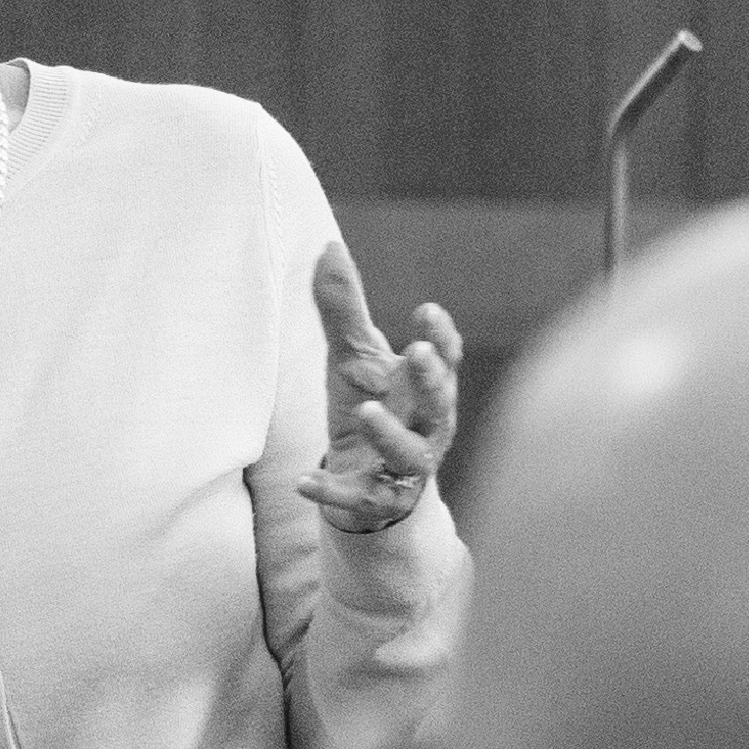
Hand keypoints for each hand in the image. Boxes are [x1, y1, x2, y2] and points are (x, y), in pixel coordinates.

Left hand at [297, 242, 462, 533]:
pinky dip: (332, 491)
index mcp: (426, 389)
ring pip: (409, 455)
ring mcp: (404, 469)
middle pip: (440, 404)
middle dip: (432, 379)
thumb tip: (327, 245)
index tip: (426, 311)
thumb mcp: (352, 357)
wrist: (364, 485)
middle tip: (415, 352)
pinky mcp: (376, 503)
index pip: (446, 360)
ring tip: (365, 409)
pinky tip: (303, 482)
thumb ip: (344, 308)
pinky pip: (358, 500)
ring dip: (388, 432)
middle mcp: (427, 428)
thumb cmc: (368, 407)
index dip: (441, 337)